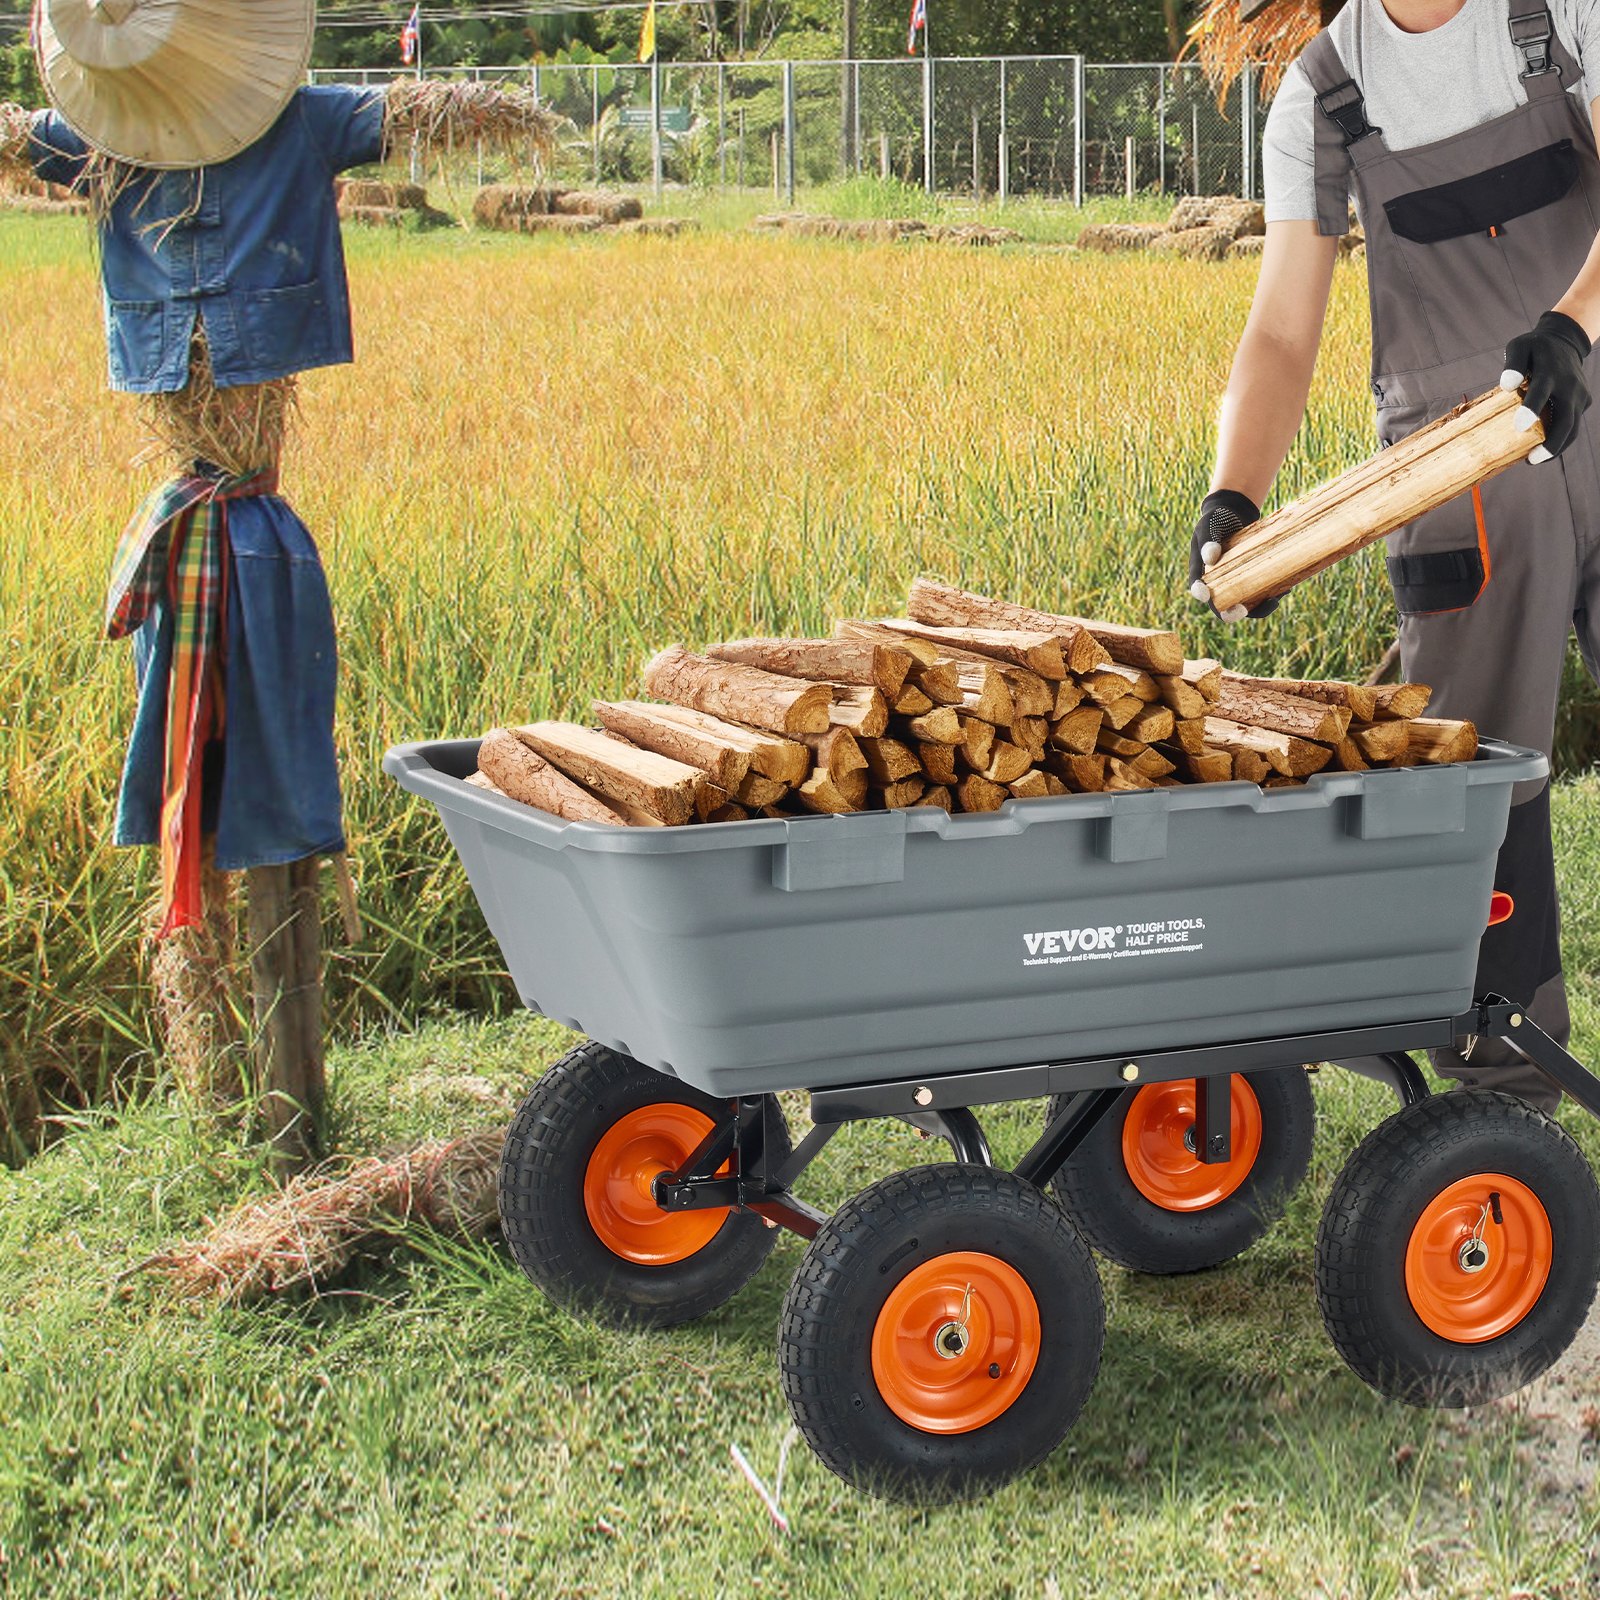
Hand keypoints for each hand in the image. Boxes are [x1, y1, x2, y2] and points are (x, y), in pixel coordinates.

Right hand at [1188, 489, 1278, 621]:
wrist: (1235, 513)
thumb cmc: (1218, 519)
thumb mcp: (1210, 525)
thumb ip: (1208, 540)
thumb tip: (1210, 558)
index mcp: (1201, 572)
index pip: (1199, 588)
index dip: (1203, 595)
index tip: (1207, 597)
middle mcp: (1216, 583)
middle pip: (1221, 606)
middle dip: (1231, 613)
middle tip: (1241, 611)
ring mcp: (1235, 583)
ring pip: (1244, 604)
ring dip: (1258, 608)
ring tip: (1274, 600)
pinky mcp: (1251, 580)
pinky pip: (1260, 594)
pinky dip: (1271, 594)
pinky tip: (1284, 589)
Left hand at [1502, 310, 1591, 463]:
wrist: (1565, 342)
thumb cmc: (1535, 348)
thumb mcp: (1519, 346)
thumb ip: (1512, 363)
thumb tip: (1507, 385)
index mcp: (1550, 372)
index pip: (1541, 393)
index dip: (1531, 410)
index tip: (1519, 427)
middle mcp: (1568, 387)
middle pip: (1565, 421)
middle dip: (1551, 444)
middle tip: (1531, 460)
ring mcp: (1579, 396)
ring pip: (1573, 429)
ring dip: (1556, 448)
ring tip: (1534, 460)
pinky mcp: (1583, 403)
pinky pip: (1572, 426)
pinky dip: (1559, 441)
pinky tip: (1542, 450)